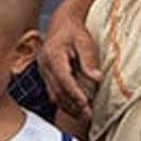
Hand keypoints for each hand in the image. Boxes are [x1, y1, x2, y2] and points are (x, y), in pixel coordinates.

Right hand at [38, 2, 96, 121]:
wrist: (61, 24)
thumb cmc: (74, 31)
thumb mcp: (84, 41)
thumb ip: (89, 60)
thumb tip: (97, 79)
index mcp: (53, 54)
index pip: (63, 78)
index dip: (74, 92)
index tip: (85, 103)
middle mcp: (45, 65)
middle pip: (57, 90)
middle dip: (73, 105)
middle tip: (88, 115)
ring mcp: (43, 72)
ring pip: (54, 95)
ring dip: (69, 108)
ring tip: (84, 117)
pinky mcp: (46, 77)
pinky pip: (54, 93)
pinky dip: (65, 103)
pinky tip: (76, 110)